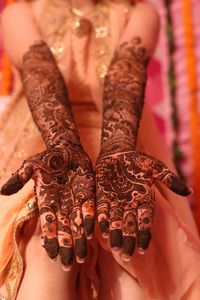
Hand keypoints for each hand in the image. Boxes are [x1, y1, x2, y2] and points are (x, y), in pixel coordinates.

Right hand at [1, 145, 94, 268]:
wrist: (67, 150)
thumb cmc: (47, 158)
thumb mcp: (32, 166)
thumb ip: (19, 177)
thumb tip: (2, 191)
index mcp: (47, 201)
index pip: (48, 224)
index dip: (50, 239)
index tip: (51, 255)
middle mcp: (61, 205)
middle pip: (64, 230)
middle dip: (66, 247)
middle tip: (68, 265)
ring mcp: (75, 201)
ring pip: (78, 224)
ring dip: (80, 240)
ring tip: (82, 257)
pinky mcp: (88, 194)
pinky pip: (90, 209)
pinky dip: (91, 220)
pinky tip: (93, 233)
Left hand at [95, 149, 190, 260]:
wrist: (118, 151)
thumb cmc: (138, 160)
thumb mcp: (156, 168)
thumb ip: (170, 179)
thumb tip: (190, 192)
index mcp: (143, 199)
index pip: (145, 220)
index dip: (144, 234)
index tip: (143, 248)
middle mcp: (129, 203)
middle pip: (130, 225)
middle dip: (128, 239)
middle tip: (127, 255)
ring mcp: (115, 200)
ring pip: (116, 220)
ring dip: (115, 233)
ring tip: (114, 247)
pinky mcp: (102, 195)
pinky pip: (102, 209)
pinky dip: (102, 218)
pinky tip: (101, 229)